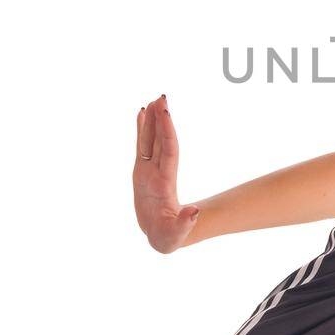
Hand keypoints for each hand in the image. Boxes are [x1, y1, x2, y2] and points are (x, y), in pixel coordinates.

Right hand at [133, 94, 200, 253]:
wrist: (166, 237)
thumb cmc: (171, 237)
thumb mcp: (177, 234)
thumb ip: (185, 223)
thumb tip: (195, 213)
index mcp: (166, 182)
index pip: (168, 150)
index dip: (166, 131)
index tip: (165, 112)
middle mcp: (160, 172)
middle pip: (161, 141)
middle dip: (161, 120)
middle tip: (160, 98)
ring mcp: (151, 171)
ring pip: (150, 141)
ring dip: (151, 122)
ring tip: (151, 102)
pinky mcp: (142, 174)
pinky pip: (141, 148)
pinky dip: (140, 132)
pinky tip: (140, 116)